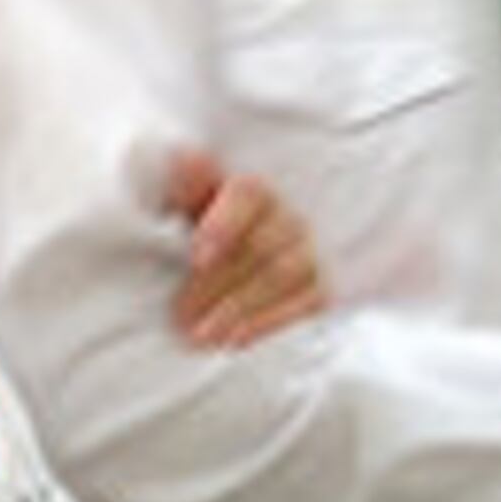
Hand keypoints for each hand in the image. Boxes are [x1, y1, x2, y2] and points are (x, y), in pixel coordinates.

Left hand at [158, 147, 326, 348]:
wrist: (242, 253)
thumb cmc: (206, 223)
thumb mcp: (188, 201)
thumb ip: (183, 185)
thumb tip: (181, 160)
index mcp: (250, 188)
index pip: (247, 195)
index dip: (223, 224)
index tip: (196, 255)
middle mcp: (285, 214)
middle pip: (259, 245)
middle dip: (217, 283)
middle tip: (181, 316)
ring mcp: (306, 249)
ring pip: (282, 274)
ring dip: (240, 308)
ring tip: (202, 336)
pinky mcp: (319, 284)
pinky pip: (304, 302)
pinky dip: (268, 322)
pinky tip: (236, 341)